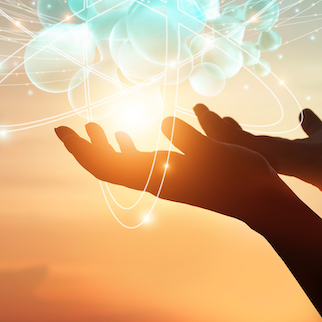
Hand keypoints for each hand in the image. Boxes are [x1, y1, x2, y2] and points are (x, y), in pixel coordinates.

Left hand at [55, 118, 292, 223]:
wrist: (260, 201)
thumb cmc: (241, 176)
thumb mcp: (216, 151)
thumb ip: (189, 137)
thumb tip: (166, 120)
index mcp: (156, 177)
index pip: (105, 166)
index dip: (81, 149)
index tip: (61, 131)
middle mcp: (153, 180)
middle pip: (106, 166)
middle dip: (83, 147)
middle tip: (63, 127)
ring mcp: (162, 179)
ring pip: (121, 164)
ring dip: (102, 146)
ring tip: (90, 125)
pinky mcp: (174, 176)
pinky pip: (138, 163)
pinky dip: (125, 147)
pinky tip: (123, 134)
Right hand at [193, 104, 321, 193]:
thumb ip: (313, 125)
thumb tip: (306, 112)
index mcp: (277, 152)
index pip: (248, 139)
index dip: (232, 128)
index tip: (219, 116)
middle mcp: (270, 158)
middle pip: (236, 141)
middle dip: (215, 126)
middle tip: (198, 108)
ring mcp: (271, 159)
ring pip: (237, 142)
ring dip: (218, 127)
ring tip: (202, 112)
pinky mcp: (276, 158)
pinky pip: (248, 144)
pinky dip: (232, 134)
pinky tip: (222, 121)